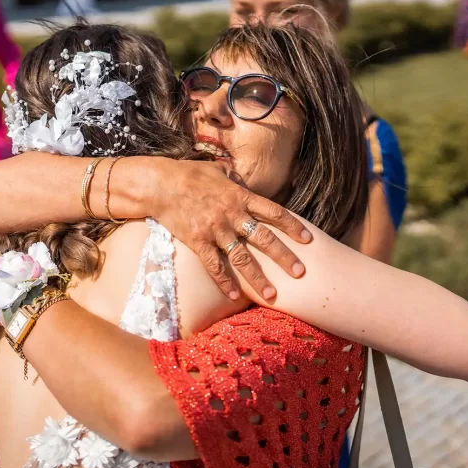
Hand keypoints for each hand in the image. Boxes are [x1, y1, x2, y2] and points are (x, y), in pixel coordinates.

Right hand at [149, 160, 311, 300]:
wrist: (160, 184)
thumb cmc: (189, 174)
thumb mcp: (217, 170)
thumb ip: (234, 179)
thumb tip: (243, 182)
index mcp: (240, 196)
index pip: (274, 212)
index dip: (292, 226)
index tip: (308, 240)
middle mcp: (231, 214)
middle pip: (264, 238)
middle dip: (284, 257)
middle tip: (301, 273)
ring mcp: (215, 230)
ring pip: (242, 258)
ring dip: (258, 278)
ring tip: (273, 295)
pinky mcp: (197, 241)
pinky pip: (214, 266)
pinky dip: (224, 282)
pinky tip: (234, 296)